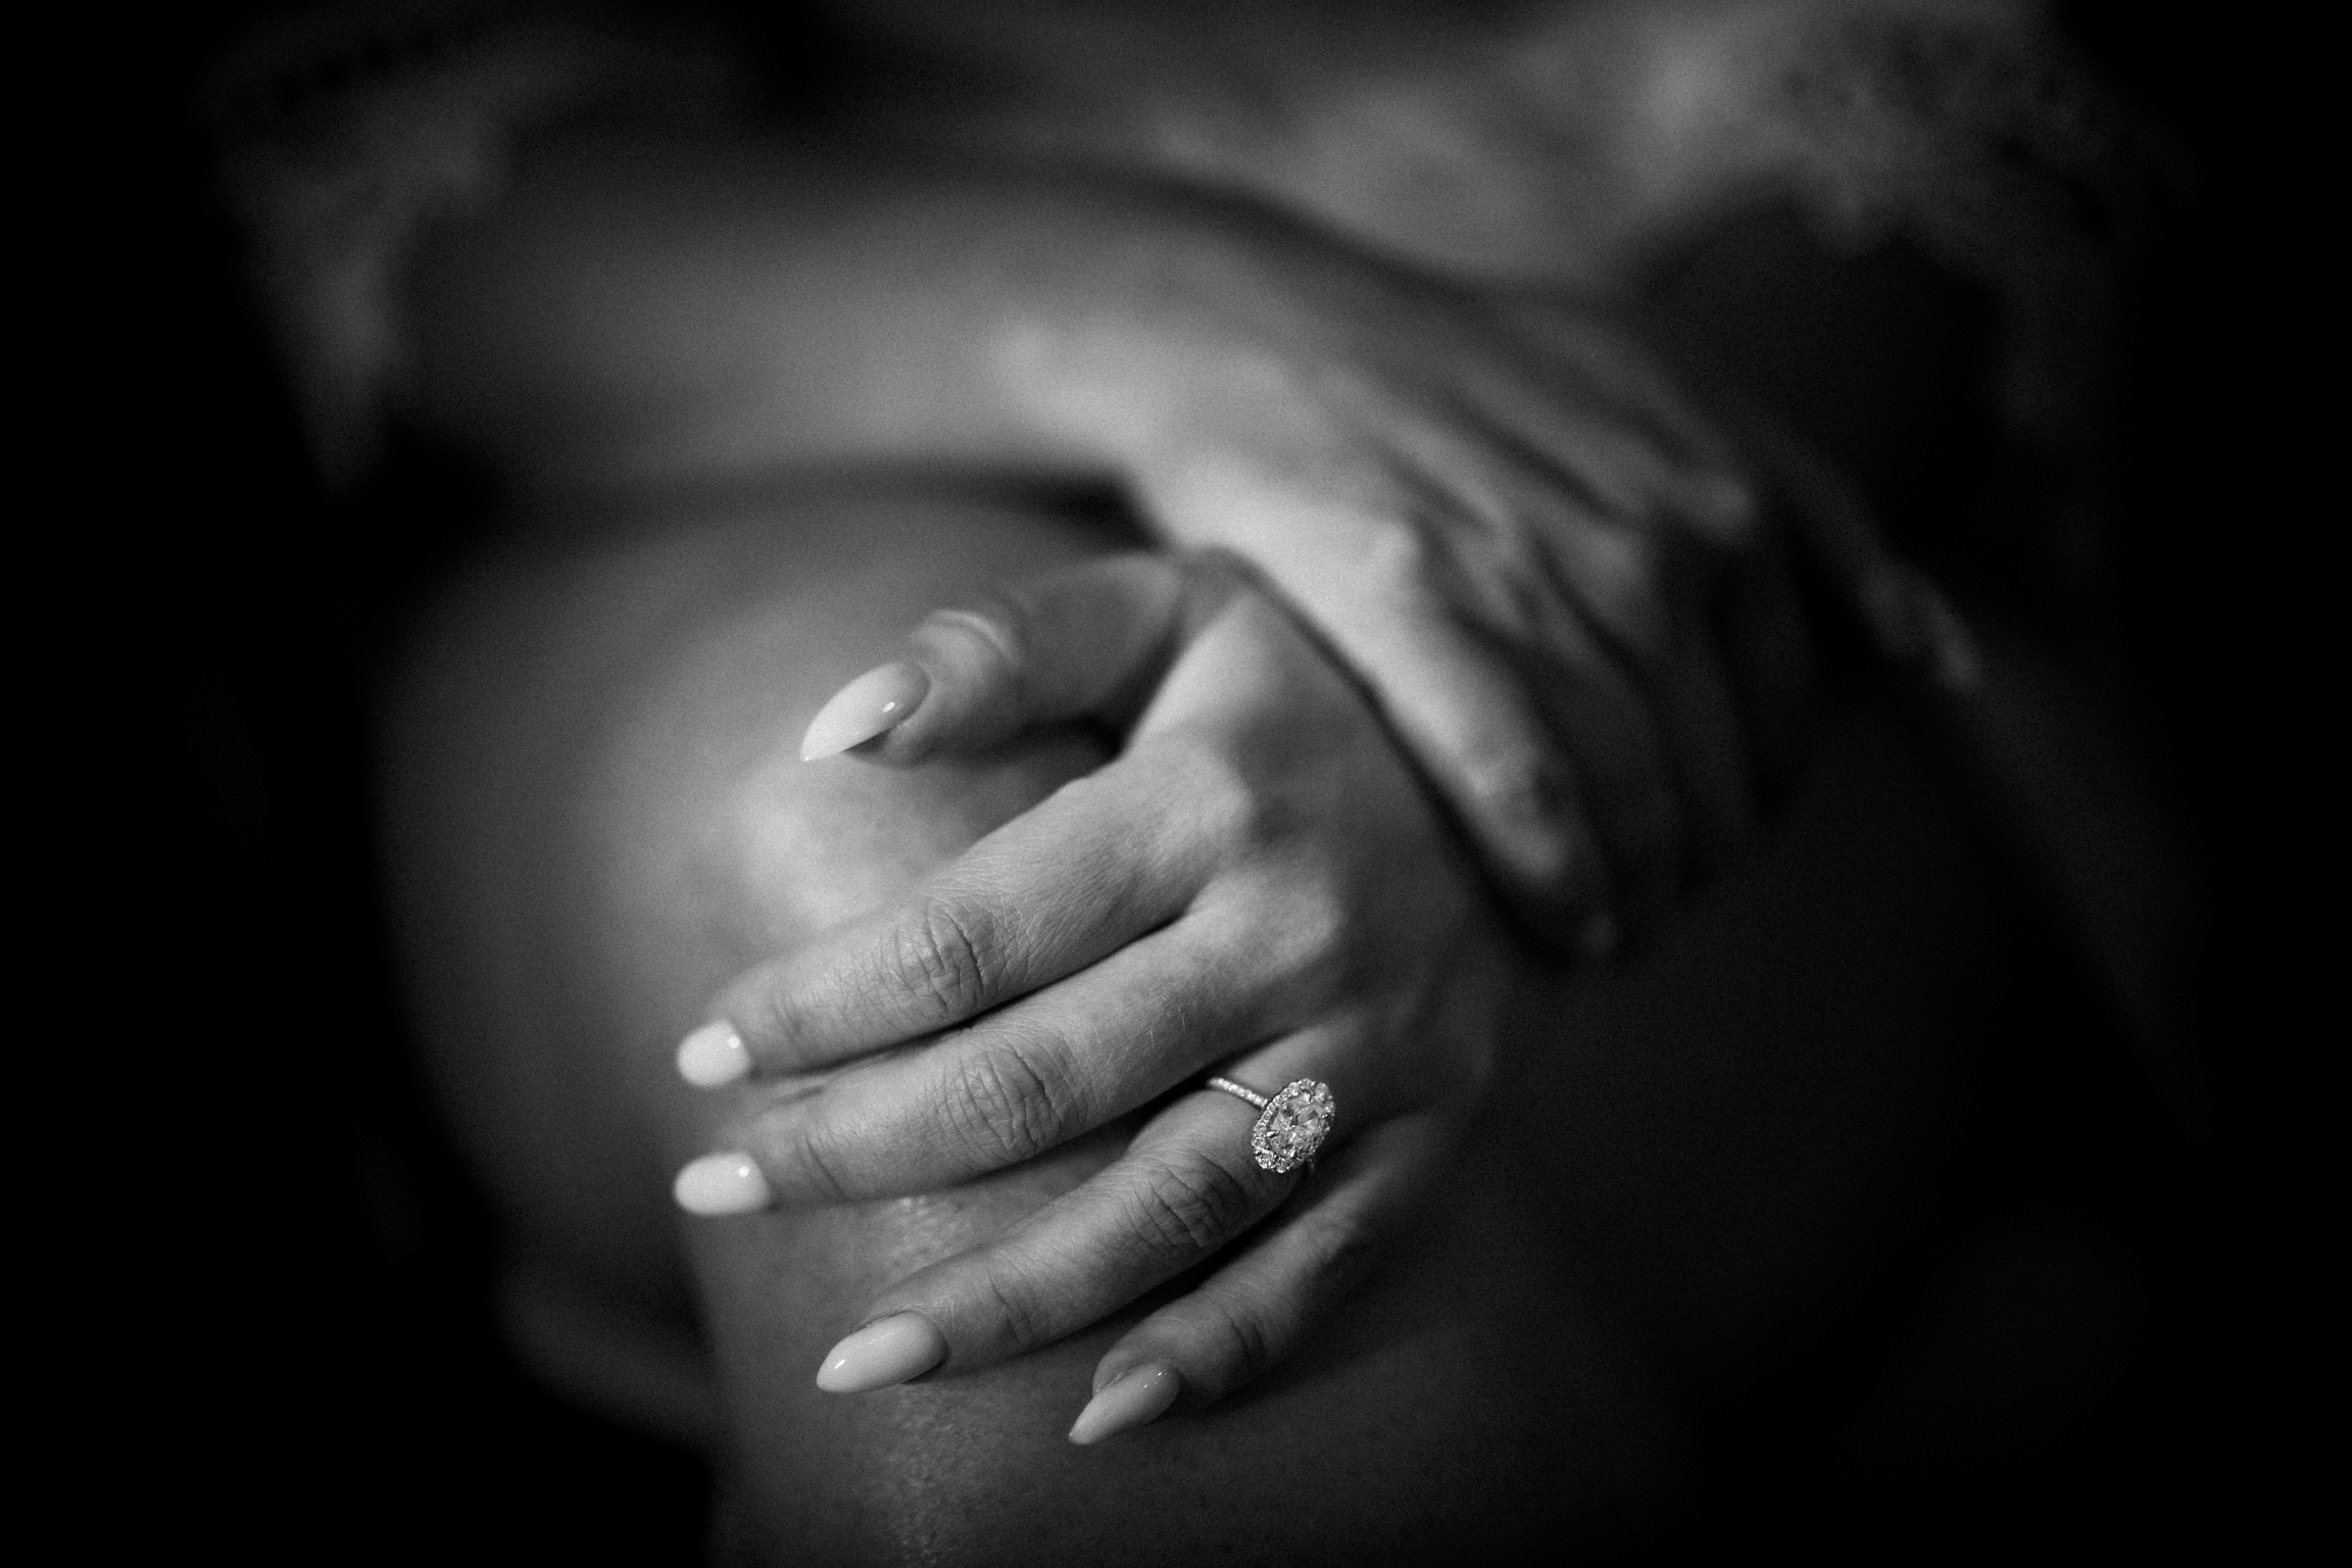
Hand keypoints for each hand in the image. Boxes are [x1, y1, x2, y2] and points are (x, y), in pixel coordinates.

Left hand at [672, 551, 1509, 1440]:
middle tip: (711, 1193)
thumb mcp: (1166, 611)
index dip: (822, 1003)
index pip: (973, 931)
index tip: (704, 1050)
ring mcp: (1377, 1050)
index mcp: (1211, 798)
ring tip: (860, 1362)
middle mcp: (1298, 932)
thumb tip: (828, 731)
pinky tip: (1094, 1418)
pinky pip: (1320, 1271)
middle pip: (1041, 1082)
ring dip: (1007, 1301)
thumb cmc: (1291, 692)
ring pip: (1168, 1205)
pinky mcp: (1435, 1135)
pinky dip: (1212, 1355)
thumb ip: (1002, 645)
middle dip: (854, 1151)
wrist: (1525, 769)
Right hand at [1012, 236, 1825, 951]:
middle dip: (1695, 873)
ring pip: (1636, 801)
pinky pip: (1527, 791)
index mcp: (1729, 491)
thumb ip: (1809, 510)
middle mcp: (1660, 537)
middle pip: (1721, 779)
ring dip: (1634, 898)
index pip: (1791, 719)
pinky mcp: (1421, 611)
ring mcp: (1544, 577)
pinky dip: (1556, 877)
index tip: (1703, 854)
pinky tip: (1560, 924)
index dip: (1755, 812)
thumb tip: (1937, 658)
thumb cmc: (1466, 373)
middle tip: (1648, 919)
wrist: (1265, 336)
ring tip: (1606, 940)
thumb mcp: (1669, 388)